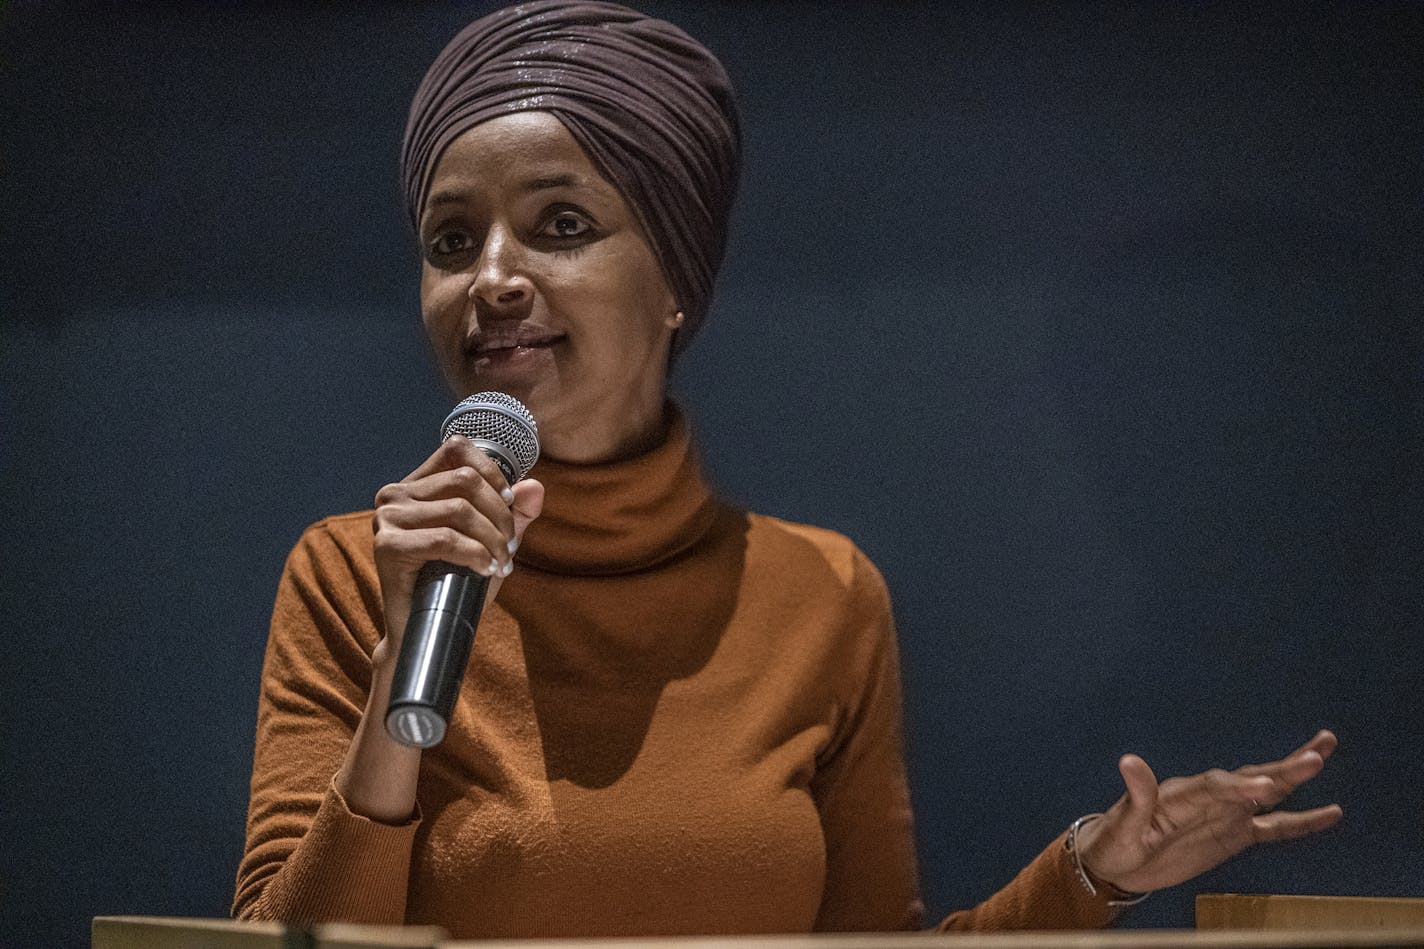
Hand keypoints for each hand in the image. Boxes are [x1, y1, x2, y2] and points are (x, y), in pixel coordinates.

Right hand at [370, 435, 543, 659]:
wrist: (427, 633)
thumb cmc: (457, 585)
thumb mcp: (492, 542)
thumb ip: (514, 514)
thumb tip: (535, 487)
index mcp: (416, 486)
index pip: (456, 449)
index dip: (491, 471)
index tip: (509, 503)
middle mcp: (395, 495)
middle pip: (464, 480)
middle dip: (499, 514)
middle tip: (509, 547)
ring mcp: (387, 519)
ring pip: (459, 509)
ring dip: (492, 539)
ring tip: (500, 562)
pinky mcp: (387, 546)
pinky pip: (445, 538)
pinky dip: (474, 554)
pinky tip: (485, 570)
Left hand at [1074, 730, 1341, 894]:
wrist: (1117, 863)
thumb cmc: (1115, 841)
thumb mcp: (1121, 824)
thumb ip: (1135, 796)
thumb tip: (1129, 761)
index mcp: (1181, 794)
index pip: (1215, 787)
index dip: (1240, 787)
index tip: (1265, 787)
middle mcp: (1209, 798)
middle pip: (1250, 780)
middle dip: (1282, 770)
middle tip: (1315, 754)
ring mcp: (1225, 815)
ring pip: (1268, 794)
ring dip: (1294, 776)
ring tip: (1323, 753)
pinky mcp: (1234, 835)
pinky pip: (1274, 828)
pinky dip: (1302, 821)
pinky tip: (1331, 812)